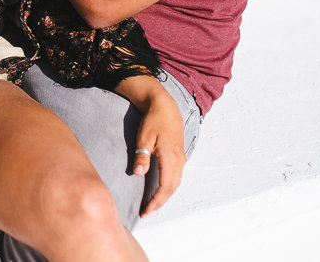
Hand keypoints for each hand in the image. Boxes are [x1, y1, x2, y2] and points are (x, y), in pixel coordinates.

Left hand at [133, 92, 185, 216]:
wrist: (165, 106)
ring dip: (165, 195)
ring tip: (152, 204)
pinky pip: (176, 176)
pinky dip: (168, 186)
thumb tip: (139, 173)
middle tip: (146, 212)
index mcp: (171, 158)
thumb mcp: (144, 137)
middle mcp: (179, 161)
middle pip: (172, 189)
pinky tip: (160, 189)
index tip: (146, 211)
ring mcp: (181, 158)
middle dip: (160, 203)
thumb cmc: (153, 121)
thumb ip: (142, 155)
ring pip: (175, 183)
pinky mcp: (179, 155)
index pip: (165, 187)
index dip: (156, 202)